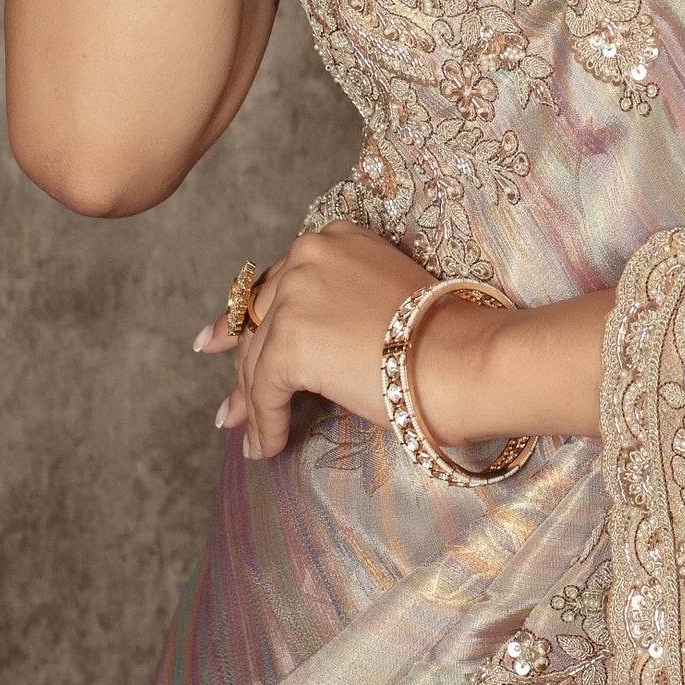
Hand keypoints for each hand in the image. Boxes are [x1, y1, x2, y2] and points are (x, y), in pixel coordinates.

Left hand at [191, 227, 619, 461]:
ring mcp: (295, 296)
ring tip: (251, 437)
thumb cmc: (445, 338)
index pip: (276, 283)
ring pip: (257, 357)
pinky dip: (264, 423)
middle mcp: (308, 254)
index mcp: (335, 238)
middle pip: (259, 319)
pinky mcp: (290, 343)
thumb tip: (299, 348)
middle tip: (230, 408)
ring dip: (253, 404)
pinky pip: (265, 391)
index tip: (219, 340)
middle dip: (242, 367)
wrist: (464, 357)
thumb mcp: (383, 297)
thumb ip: (338, 304)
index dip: (247, 319)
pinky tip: (268, 447)